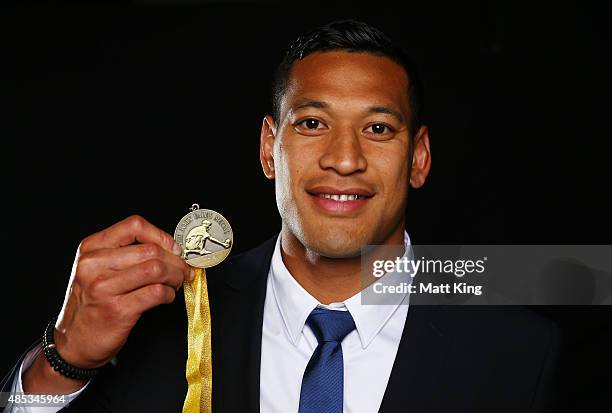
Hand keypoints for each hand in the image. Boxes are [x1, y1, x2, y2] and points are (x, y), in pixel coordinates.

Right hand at [52, 215, 191, 368]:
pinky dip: (168, 294)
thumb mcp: (98, 269)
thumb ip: (126, 254)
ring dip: (175, 276)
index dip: (161, 236)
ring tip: (176, 283)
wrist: (75, 342)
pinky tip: (166, 297)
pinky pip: (155, 293)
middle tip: (183, 270)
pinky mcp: (116, 310)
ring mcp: (103, 288)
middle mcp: (93, 265)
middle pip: (150, 250)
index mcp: (91, 248)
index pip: (134, 226)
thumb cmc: (92, 303)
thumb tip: (170, 249)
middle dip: (175, 260)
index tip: (174, 249)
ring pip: (155, 269)